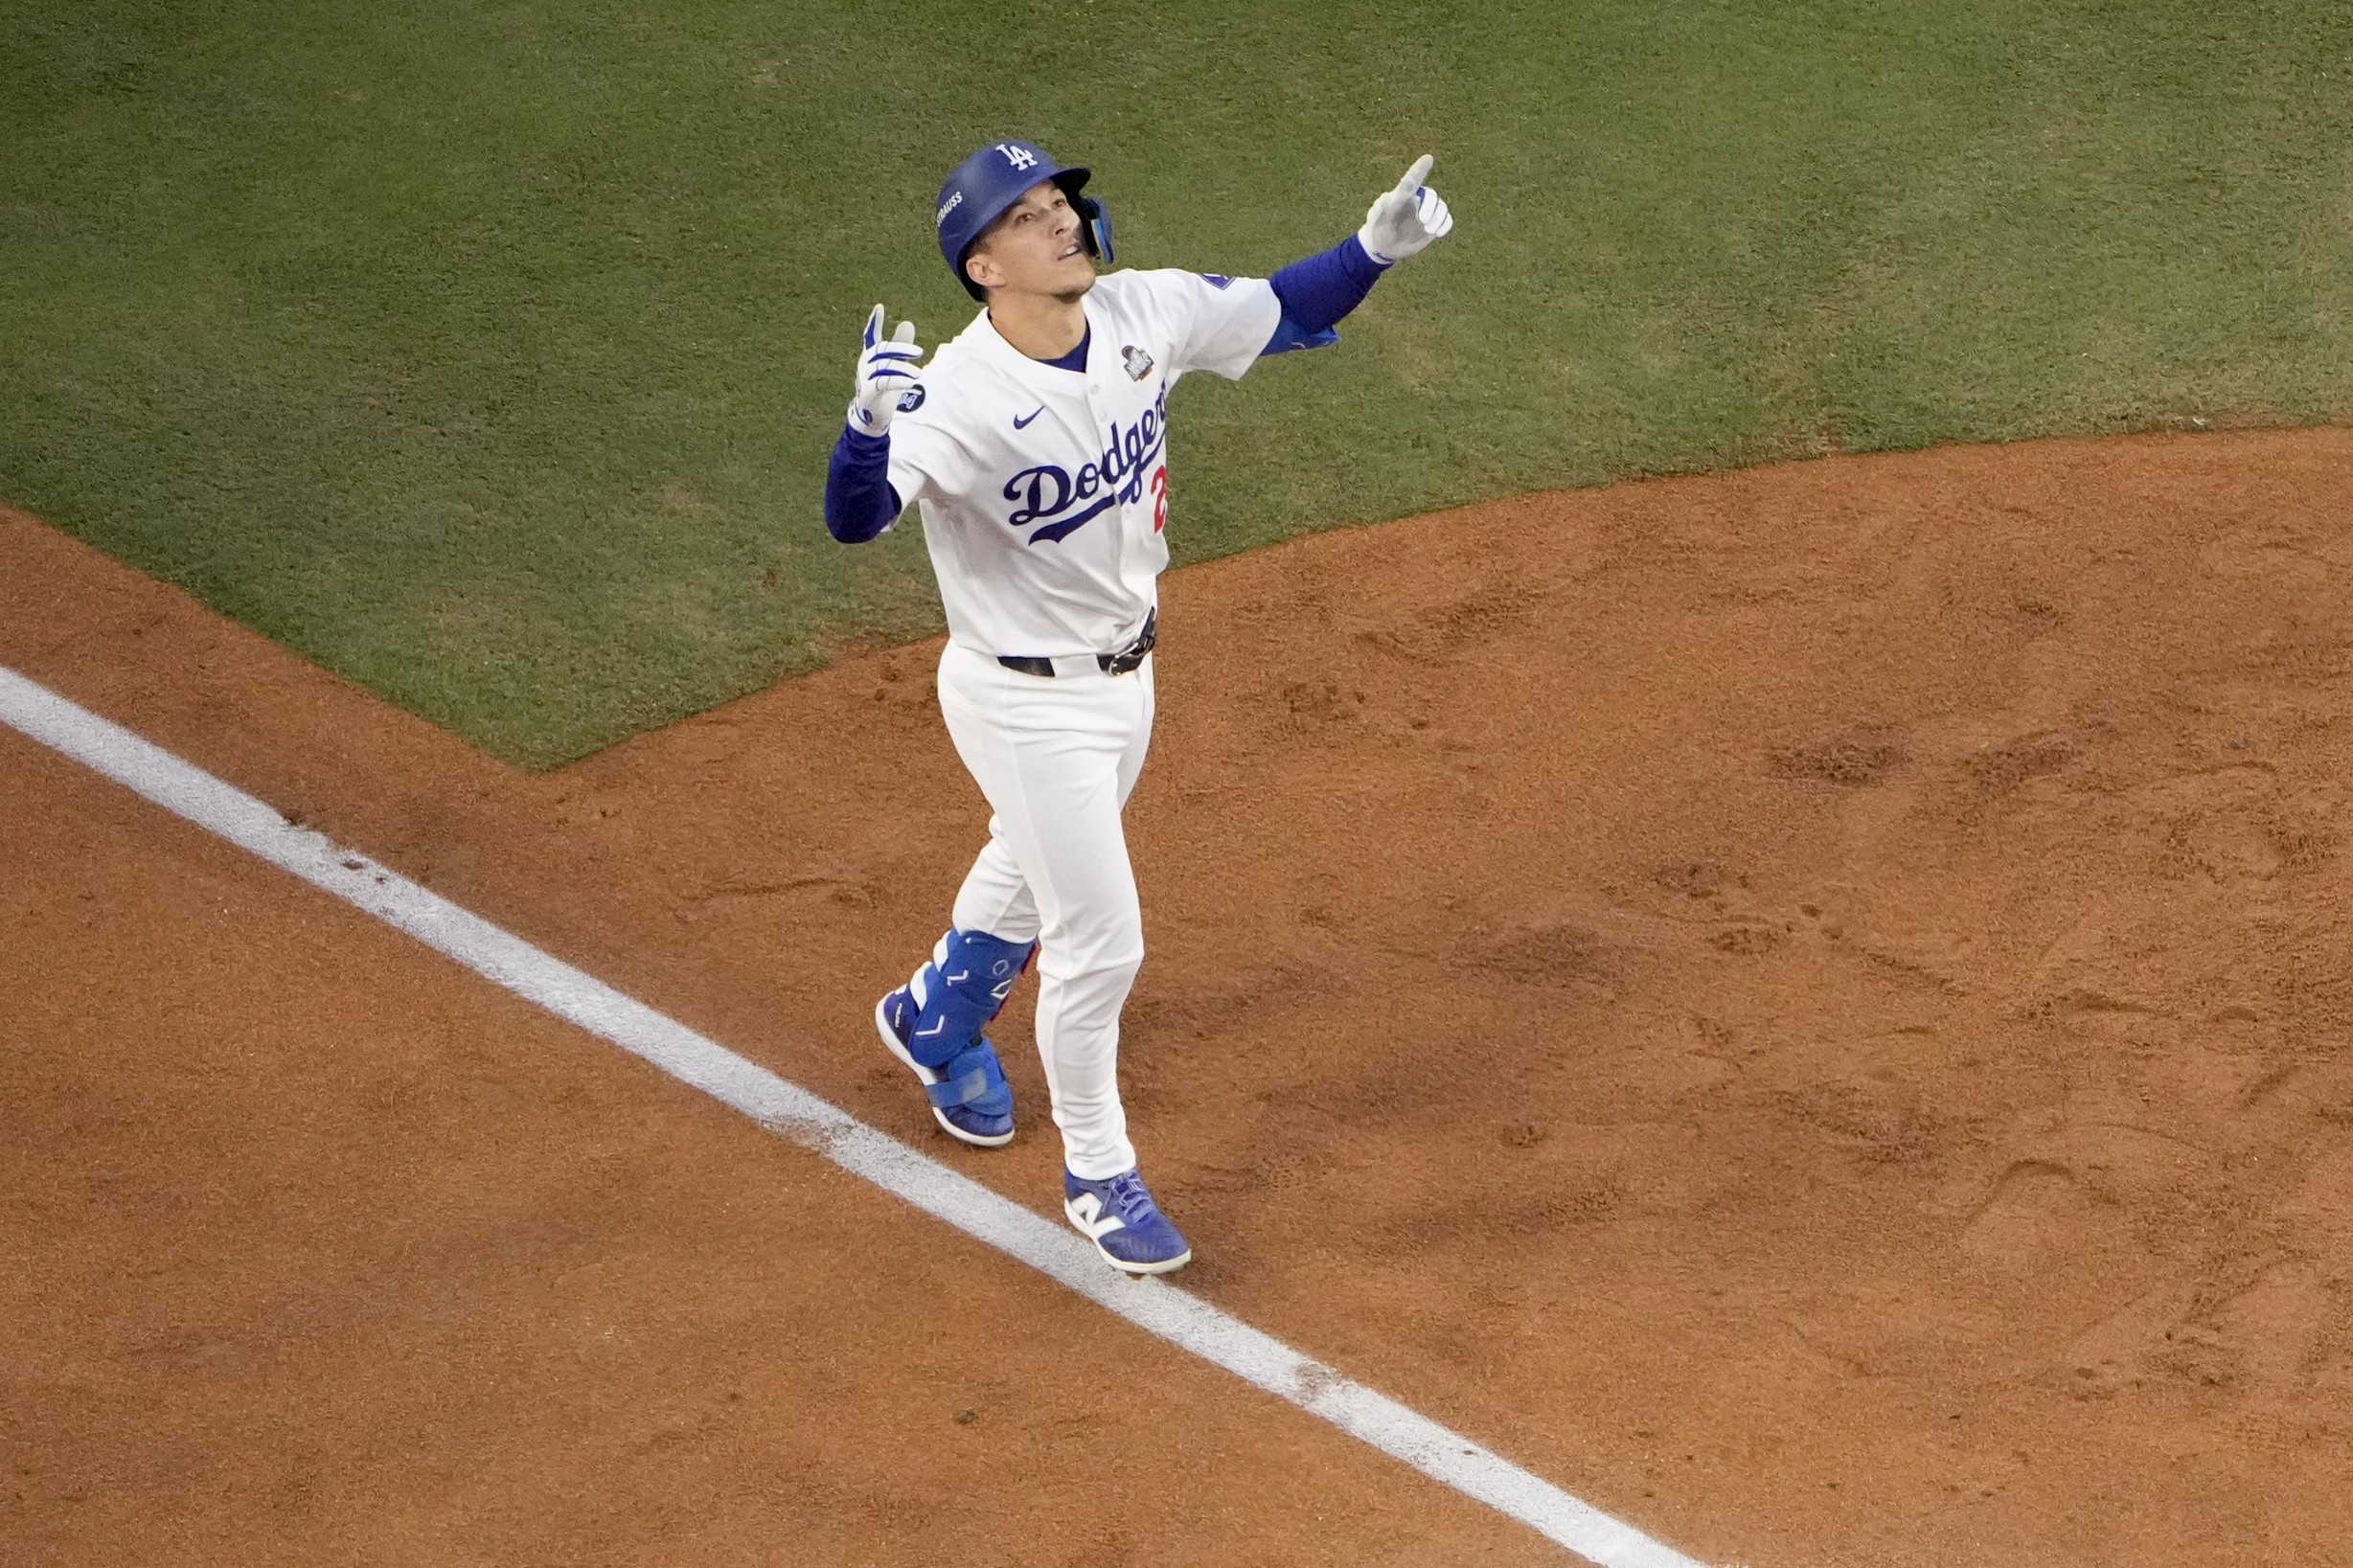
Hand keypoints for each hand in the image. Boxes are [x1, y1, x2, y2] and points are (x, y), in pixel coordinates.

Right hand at [848, 304, 924, 434]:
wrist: (872, 415)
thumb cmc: (884, 388)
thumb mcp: (894, 365)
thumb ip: (900, 346)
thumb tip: (908, 323)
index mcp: (871, 355)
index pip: (871, 335)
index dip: (875, 322)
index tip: (880, 307)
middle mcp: (865, 363)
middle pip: (882, 349)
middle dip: (901, 349)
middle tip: (920, 352)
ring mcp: (865, 377)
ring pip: (885, 367)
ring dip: (903, 369)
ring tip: (919, 374)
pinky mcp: (868, 391)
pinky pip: (884, 383)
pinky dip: (898, 382)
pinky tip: (911, 383)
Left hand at [1356, 154, 1452, 264]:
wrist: (1384, 247)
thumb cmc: (1378, 229)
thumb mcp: (1376, 220)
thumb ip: (1381, 209)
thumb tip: (1387, 197)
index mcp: (1401, 196)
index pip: (1411, 180)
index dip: (1420, 169)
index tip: (1428, 158)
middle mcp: (1417, 200)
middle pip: (1430, 195)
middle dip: (1429, 206)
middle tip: (1422, 221)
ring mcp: (1427, 212)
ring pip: (1440, 207)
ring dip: (1438, 218)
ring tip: (1428, 230)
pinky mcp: (1434, 224)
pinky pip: (1446, 219)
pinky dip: (1445, 224)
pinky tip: (1438, 233)